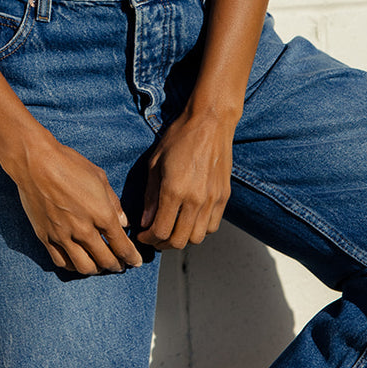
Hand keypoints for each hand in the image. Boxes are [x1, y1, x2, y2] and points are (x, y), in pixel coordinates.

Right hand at [10, 132, 143, 276]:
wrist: (36, 162)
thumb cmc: (69, 164)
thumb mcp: (99, 177)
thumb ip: (114, 203)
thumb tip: (124, 222)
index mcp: (101, 214)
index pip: (121, 245)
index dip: (131, 257)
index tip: (135, 262)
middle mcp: (84, 230)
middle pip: (105, 260)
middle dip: (117, 266)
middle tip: (120, 266)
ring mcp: (63, 236)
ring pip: (84, 267)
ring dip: (96, 270)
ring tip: (100, 266)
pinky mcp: (46, 237)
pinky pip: (62, 262)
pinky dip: (73, 266)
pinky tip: (77, 262)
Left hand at [139, 109, 234, 249]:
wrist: (210, 122)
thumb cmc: (180, 137)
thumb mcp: (155, 162)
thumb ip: (150, 195)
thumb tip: (146, 221)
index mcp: (174, 190)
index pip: (160, 231)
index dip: (148, 239)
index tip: (143, 235)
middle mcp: (195, 199)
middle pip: (178, 240)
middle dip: (162, 244)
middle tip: (154, 238)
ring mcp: (212, 200)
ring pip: (197, 238)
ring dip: (182, 239)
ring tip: (172, 230)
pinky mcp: (223, 197)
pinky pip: (212, 226)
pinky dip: (200, 230)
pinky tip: (190, 221)